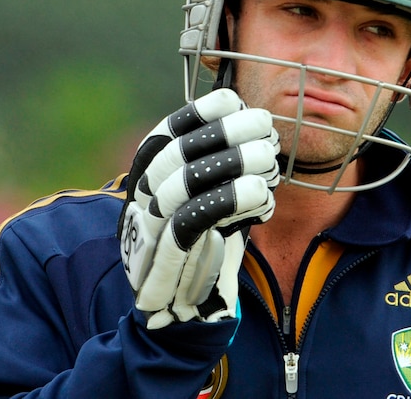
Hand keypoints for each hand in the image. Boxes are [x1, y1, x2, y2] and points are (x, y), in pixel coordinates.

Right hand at [118, 89, 279, 328]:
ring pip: (186, 181)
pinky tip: (262, 195)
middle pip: (179, 151)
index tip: (237, 101)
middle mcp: (141, 196)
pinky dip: (231, 199)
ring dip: (236, 163)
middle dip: (228, 132)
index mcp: (146, 175)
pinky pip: (194, 219)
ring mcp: (150, 227)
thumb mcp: (210, 194)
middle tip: (267, 129)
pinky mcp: (166, 257)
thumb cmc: (203, 241)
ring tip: (269, 162)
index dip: (202, 111)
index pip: (167, 130)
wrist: (178, 308)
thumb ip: (222, 162)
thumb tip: (255, 120)